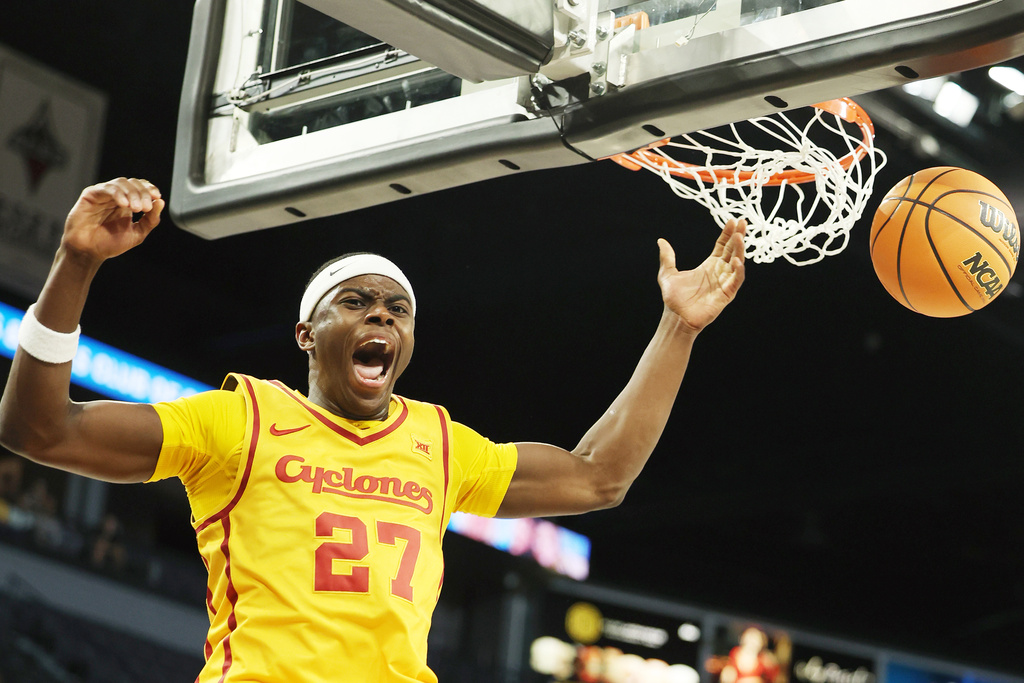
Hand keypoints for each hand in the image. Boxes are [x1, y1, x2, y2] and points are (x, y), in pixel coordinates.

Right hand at [61, 177, 163, 261]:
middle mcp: (116, 196)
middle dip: (142, 193)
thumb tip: (161, 202)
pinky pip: (106, 188)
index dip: (149, 188)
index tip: (157, 196)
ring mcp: (103, 194)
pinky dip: (117, 194)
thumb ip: (151, 220)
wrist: (89, 252)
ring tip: (136, 208)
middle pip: (133, 183)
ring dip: (132, 193)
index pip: (141, 187)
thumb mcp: (137, 233)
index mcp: (128, 203)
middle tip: (145, 207)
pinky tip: (124, 204)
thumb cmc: (109, 243)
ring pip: (120, 183)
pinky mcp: (90, 195)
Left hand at [657, 218, 745, 332]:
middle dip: (738, 236)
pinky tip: (736, 260)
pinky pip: (736, 280)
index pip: (722, 246)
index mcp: (709, 266)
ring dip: (739, 249)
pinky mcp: (726, 294)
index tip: (732, 220)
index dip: (727, 234)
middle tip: (742, 222)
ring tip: (739, 236)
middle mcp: (719, 272)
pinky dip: (738, 270)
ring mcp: (724, 282)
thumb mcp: (667, 273)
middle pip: (732, 250)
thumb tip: (661, 241)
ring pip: (737, 263)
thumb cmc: (674, 299)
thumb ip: (667, 257)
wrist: (676, 317)